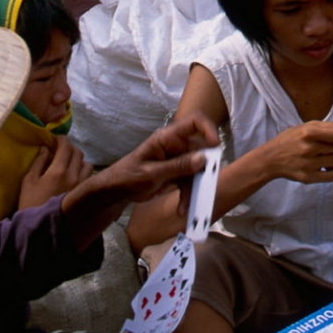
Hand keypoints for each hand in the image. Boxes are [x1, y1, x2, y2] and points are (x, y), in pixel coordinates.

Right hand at [19, 137, 90, 208]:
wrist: (40, 230)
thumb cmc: (30, 205)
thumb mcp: (28, 182)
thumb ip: (38, 162)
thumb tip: (46, 148)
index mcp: (58, 171)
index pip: (66, 146)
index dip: (61, 139)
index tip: (55, 139)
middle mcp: (74, 176)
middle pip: (78, 153)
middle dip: (69, 149)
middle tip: (60, 151)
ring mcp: (81, 186)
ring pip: (87, 164)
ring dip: (78, 161)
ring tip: (68, 165)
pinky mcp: (85, 195)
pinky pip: (88, 177)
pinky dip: (82, 173)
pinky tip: (73, 178)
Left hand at [65, 114, 217, 218]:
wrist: (117, 191)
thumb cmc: (128, 175)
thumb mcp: (152, 173)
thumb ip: (177, 166)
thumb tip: (203, 158)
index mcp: (168, 138)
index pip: (194, 122)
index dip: (208, 129)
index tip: (215, 146)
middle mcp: (176, 146)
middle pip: (200, 152)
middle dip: (204, 171)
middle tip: (206, 188)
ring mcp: (178, 160)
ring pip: (196, 171)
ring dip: (194, 190)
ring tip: (187, 207)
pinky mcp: (177, 173)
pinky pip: (189, 182)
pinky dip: (187, 196)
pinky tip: (182, 209)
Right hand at [262, 121, 332, 183]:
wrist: (270, 159)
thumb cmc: (290, 140)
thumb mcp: (305, 127)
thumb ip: (325, 127)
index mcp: (309, 132)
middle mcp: (309, 148)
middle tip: (325, 145)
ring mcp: (309, 164)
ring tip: (321, 155)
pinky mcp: (308, 178)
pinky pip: (332, 175)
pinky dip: (331, 170)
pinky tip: (323, 166)